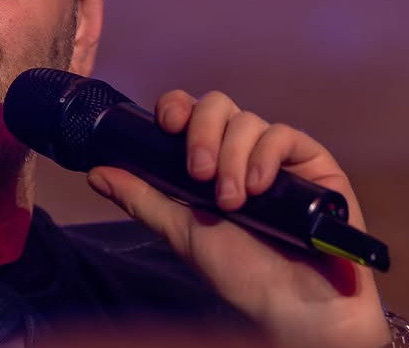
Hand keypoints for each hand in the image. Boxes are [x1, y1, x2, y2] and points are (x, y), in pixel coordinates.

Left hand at [85, 89, 389, 347]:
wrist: (292, 302)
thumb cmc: (240, 271)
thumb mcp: (180, 230)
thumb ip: (141, 198)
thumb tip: (96, 172)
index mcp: (208, 161)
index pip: (189, 112)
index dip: (176, 107)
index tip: (166, 125)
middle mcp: (241, 151)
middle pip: (216, 105)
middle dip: (201, 133)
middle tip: (198, 174)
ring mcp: (277, 155)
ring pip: (247, 121)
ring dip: (232, 158)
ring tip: (231, 201)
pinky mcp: (312, 162)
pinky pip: (283, 134)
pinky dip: (265, 156)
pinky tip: (258, 188)